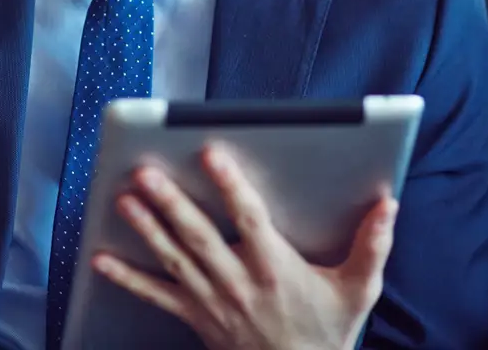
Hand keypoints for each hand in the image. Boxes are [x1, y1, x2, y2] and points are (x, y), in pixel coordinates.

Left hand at [91, 144, 398, 349]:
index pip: (249, 220)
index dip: (230, 186)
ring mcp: (212, 301)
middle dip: (171, 203)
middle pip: (200, 237)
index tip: (212, 154)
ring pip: (174, 259)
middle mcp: (239, 282)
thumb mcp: (357, 290)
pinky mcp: (195, 317)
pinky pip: (155, 297)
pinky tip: (100, 259)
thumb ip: (372, 246)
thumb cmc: (327, 332)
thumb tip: (388, 204)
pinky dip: (127, 279)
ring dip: (146, 229)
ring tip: (123, 199)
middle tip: (147, 173)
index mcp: (276, 268)